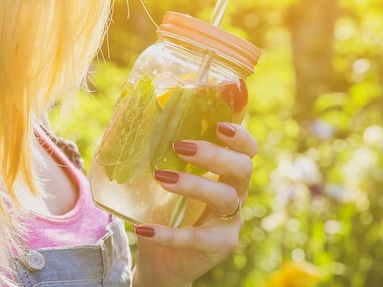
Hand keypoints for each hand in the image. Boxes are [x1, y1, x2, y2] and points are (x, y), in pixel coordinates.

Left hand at [132, 122, 256, 286]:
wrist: (161, 259)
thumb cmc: (165, 210)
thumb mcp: (165, 179)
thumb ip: (162, 156)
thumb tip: (136, 124)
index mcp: (226, 174)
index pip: (246, 151)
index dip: (240, 137)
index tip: (219, 126)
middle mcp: (235, 195)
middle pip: (242, 168)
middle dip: (214, 154)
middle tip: (180, 146)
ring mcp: (230, 222)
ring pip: (224, 198)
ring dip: (192, 184)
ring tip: (161, 177)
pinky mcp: (219, 247)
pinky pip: (195, 238)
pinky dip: (167, 233)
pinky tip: (143, 229)